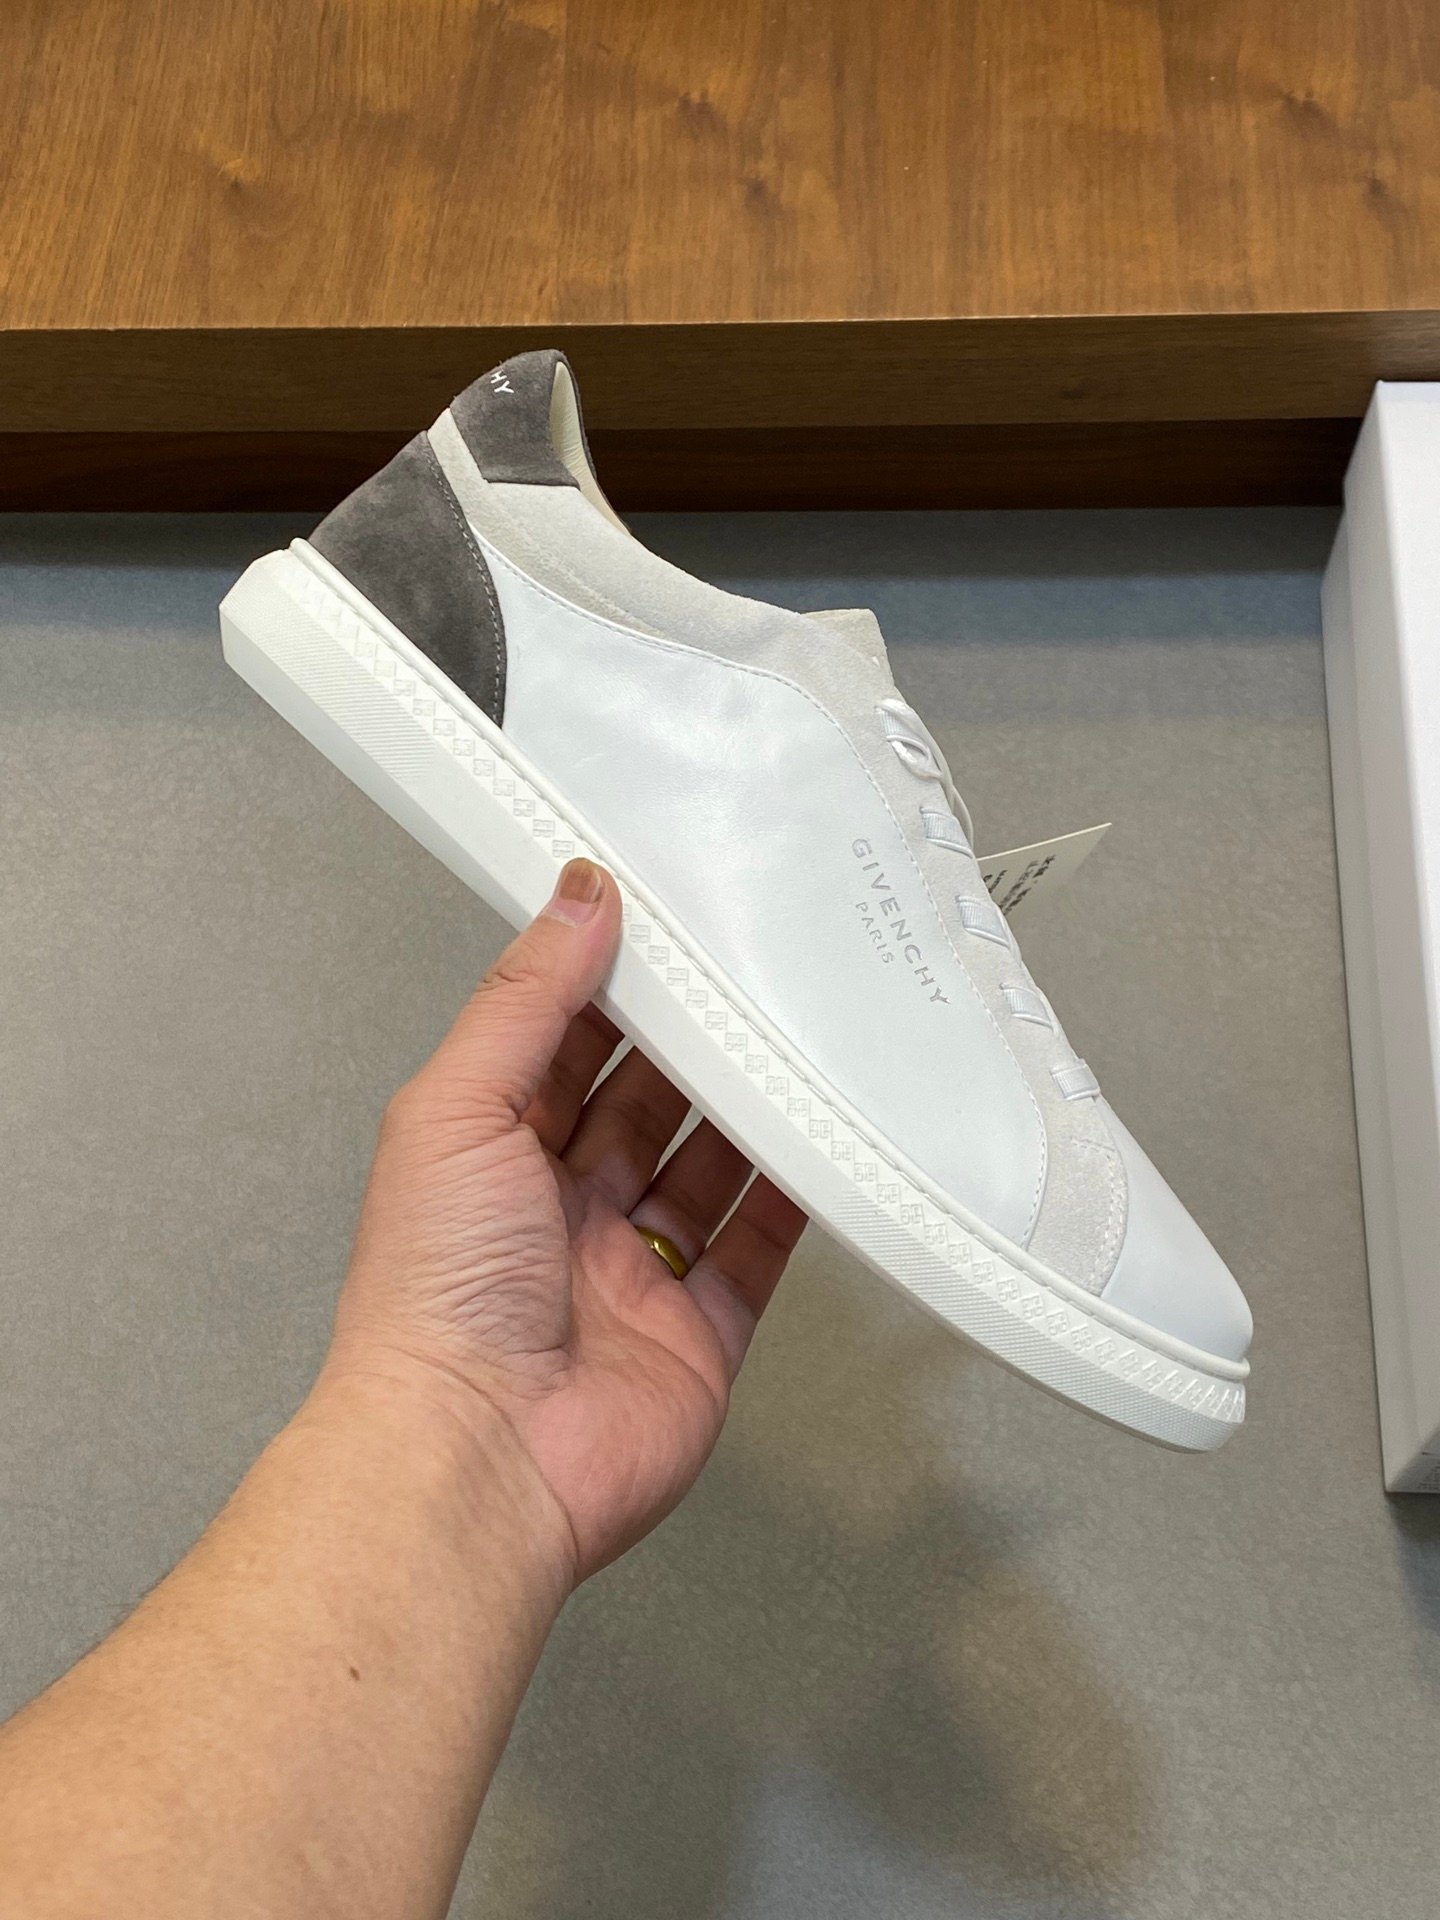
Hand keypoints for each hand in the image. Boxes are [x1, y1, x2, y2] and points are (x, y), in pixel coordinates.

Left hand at [324, 858, 807, 1585]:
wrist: (479, 1454)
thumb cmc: (435, 1291)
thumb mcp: (458, 1107)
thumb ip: (523, 1002)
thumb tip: (576, 898)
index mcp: (491, 1157)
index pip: (563, 1050)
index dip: (611, 990)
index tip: (667, 926)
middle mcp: (559, 1214)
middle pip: (645, 1107)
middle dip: (693, 1047)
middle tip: (752, 978)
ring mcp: (632, 1276)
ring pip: (708, 1172)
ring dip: (750, 1113)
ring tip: (801, 1042)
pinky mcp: (698, 1335)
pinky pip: (759, 1254)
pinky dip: (796, 1201)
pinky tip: (824, 1146)